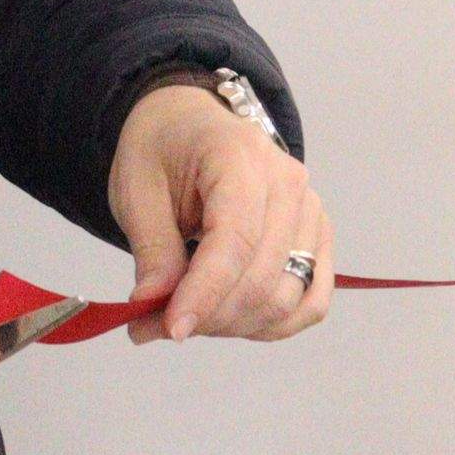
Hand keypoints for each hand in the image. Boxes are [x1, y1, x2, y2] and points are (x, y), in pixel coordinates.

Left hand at [109, 82, 332, 342]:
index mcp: (240, 157)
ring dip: (233, 325)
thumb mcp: (137, 191)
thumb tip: (153, 306)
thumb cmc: (162, 151)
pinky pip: (310, 301)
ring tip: (183, 319)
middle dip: (209, 316)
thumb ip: (152, 250)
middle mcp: (289, 184)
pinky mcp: (317, 239)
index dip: (205, 293)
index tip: (171, 329)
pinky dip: (270, 324)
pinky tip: (228, 321)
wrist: (189, 126)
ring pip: (287, 298)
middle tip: (153, 328)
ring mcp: (311, 212)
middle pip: (263, 278)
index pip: (235, 241)